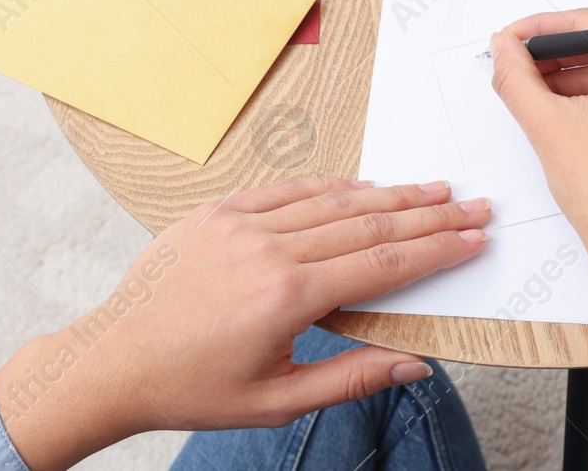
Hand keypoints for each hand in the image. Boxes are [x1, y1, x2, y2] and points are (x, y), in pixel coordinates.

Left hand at [0, 178, 489, 469]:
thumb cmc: (189, 388)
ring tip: (430, 190)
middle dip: (428, 216)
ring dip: (388, 194)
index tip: (473, 238)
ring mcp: (239, 225)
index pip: (382, 265)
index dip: (436, 251)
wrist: (113, 360)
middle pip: (368, 224)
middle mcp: (266, 250)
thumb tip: (416, 364)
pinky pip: (286, 190)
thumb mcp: (276, 402)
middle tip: (471, 205)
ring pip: (332, 200)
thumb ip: (351, 377)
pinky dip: (329, 187)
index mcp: (286, 298)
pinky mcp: (217, 212)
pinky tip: (360, 186)